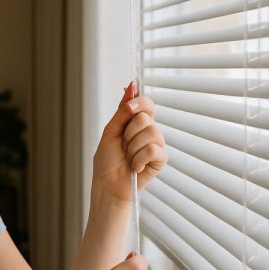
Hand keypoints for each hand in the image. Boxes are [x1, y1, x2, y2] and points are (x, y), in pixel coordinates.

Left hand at [92, 80, 166, 203]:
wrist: (108, 184)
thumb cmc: (107, 160)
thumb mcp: (111, 131)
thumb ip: (123, 110)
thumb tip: (131, 86)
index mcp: (136, 123)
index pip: (146, 103)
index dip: (139, 103)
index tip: (129, 108)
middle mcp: (148, 131)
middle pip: (145, 118)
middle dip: (128, 133)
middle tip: (123, 145)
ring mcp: (156, 144)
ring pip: (150, 133)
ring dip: (132, 148)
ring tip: (128, 157)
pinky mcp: (161, 158)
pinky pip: (153, 149)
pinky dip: (139, 159)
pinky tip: (135, 166)